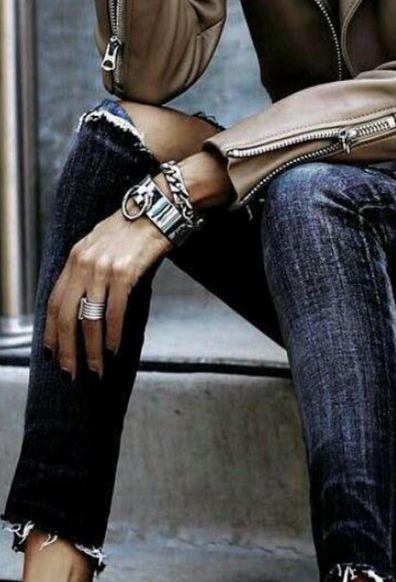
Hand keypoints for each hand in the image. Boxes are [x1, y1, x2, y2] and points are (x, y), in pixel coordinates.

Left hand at [44, 207, 171, 379]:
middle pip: (67, 316)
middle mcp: (83, 264)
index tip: (52, 353)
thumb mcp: (100, 246)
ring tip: (96, 369)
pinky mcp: (125, 273)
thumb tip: (86, 300)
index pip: (53, 302)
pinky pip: (115, 311)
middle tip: (71, 372)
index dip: (51, 331)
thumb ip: (88, 269)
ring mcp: (103, 269)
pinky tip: (114, 349)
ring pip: (91, 319)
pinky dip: (114, 334)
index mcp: (74, 259)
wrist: (157, 209)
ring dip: (92, 349)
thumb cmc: (133, 231)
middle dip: (68, 349)